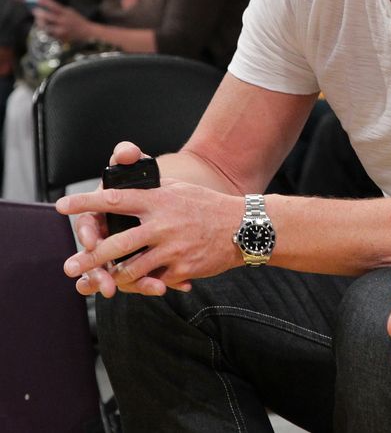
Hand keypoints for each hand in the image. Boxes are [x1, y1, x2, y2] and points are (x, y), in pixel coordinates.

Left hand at [32, 0, 89, 40]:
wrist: (88, 32)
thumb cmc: (77, 21)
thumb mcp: (70, 12)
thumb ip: (60, 10)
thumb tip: (47, 5)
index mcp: (67, 13)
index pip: (54, 6)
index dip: (45, 2)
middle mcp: (64, 21)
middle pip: (48, 17)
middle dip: (39, 14)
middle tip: (35, 11)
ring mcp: (62, 30)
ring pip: (46, 27)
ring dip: (41, 24)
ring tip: (39, 21)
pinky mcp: (61, 38)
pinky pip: (50, 34)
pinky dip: (46, 31)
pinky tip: (46, 29)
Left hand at [56, 141, 242, 296]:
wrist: (243, 228)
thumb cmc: (208, 206)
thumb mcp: (180, 190)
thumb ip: (152, 192)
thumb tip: (124, 190)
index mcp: (159, 201)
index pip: (115, 199)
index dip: (85, 203)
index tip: (62, 206)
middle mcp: (163, 224)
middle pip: (116, 243)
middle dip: (89, 257)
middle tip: (70, 266)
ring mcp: (172, 249)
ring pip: (130, 269)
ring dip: (112, 277)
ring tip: (100, 282)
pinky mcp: (181, 269)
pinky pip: (154, 281)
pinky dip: (144, 285)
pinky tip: (140, 286)